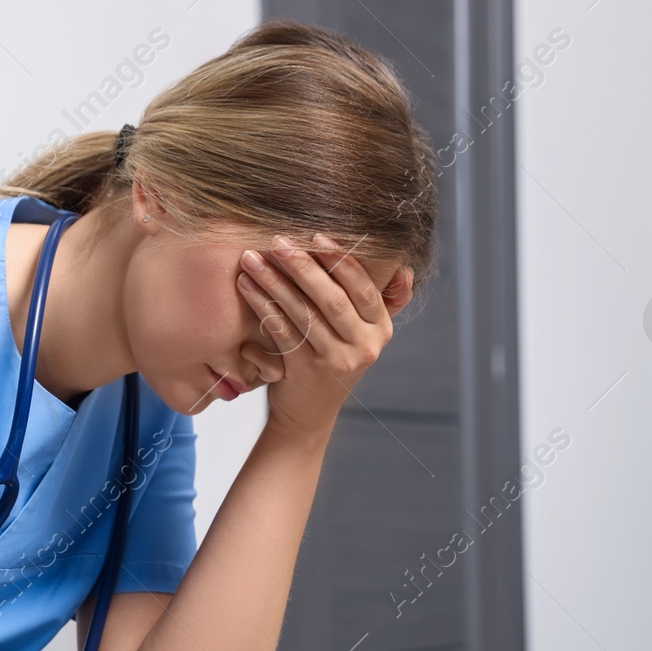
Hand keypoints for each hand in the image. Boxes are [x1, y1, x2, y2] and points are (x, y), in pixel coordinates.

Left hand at [235, 235, 413, 437]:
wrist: (308, 416)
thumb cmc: (329, 362)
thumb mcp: (360, 335)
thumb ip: (380, 303)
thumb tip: (405, 270)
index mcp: (380, 329)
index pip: (364, 288)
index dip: (340, 260)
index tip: (316, 234)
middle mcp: (365, 346)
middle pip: (332, 298)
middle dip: (302, 266)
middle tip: (277, 241)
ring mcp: (336, 362)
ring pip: (303, 313)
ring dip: (275, 282)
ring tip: (252, 260)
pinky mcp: (307, 372)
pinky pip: (283, 331)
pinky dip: (263, 306)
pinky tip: (247, 287)